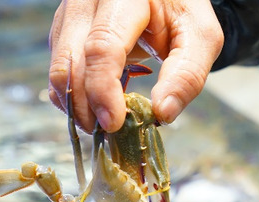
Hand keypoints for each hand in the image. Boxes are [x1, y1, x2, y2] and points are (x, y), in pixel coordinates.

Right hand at [49, 0, 223, 131]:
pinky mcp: (63, 30)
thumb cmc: (180, 13)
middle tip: (108, 131)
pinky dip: (73, 96)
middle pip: (69, 62)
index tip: (113, 124)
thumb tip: (162, 113)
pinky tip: (95, 106)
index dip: (103, 90)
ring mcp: (69, 14)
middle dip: (84, 106)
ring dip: (77, 105)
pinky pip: (58, 70)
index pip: (102, 46)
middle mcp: (87, 0)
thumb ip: (187, 73)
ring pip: (58, 69)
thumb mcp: (200, 37)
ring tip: (104, 121)